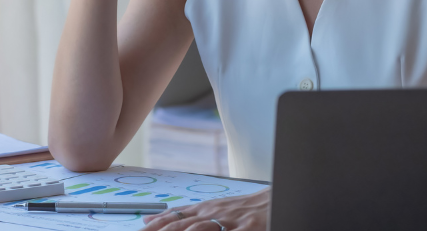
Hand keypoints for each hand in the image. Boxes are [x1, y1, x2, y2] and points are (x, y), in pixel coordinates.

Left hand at [140, 189, 270, 230]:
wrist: (275, 199)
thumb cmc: (243, 207)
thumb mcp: (212, 208)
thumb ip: (185, 214)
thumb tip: (151, 219)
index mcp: (204, 209)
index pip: (173, 217)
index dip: (154, 226)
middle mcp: (213, 213)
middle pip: (180, 224)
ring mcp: (230, 221)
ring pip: (199, 229)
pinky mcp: (247, 229)